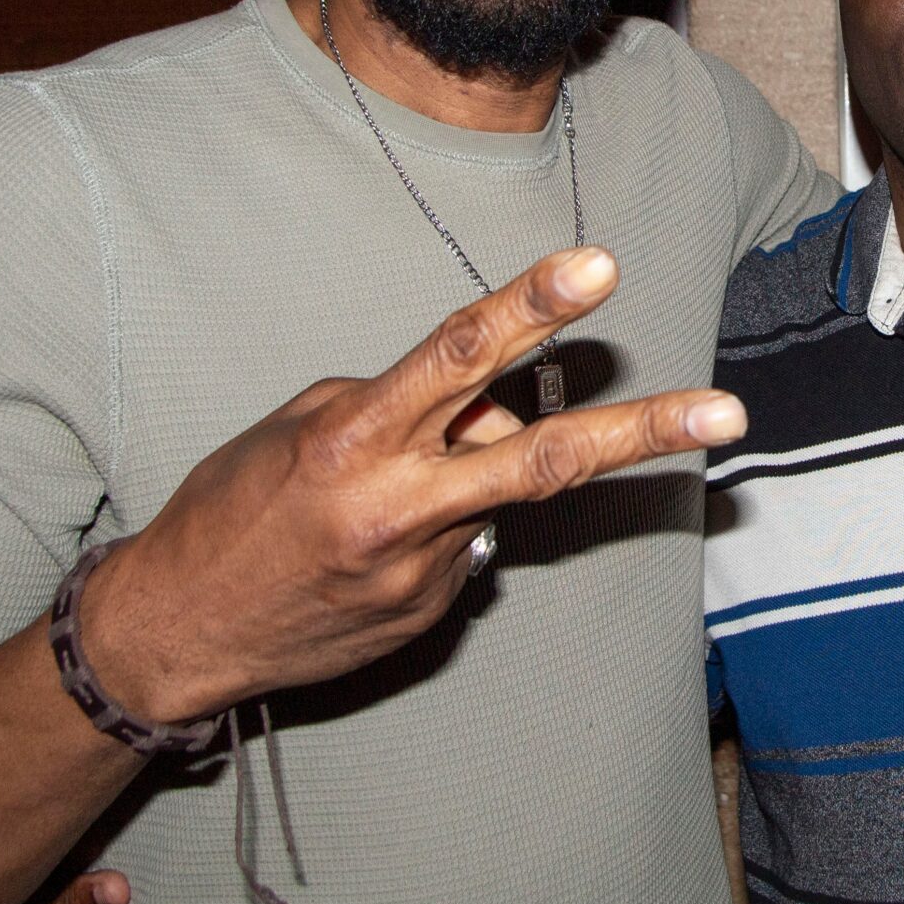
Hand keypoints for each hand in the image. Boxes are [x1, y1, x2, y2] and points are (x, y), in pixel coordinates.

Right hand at [85, 247, 748, 722]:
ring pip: (498, 494)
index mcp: (353, 440)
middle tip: (728, 412)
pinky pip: (465, 545)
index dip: (532, 305)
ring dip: (473, 473)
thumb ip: (406, 406)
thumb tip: (490, 406)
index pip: (459, 354)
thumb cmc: (231, 509)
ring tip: (381, 489)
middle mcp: (398, 506)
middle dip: (643, 430)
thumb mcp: (301, 427)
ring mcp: (424, 571)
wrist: (175, 636)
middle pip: (541, 454)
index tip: (599, 267)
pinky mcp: (433, 615)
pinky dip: (437, 528)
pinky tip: (368, 551)